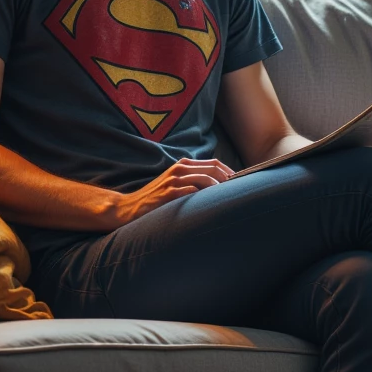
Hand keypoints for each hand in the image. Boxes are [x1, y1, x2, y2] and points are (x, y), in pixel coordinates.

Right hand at [104, 158, 234, 227]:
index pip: (214, 163)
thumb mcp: (174, 183)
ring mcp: (174, 180)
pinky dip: (206, 197)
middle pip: (213, 168)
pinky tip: (212, 205)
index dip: (230, 172)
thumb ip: (192, 180)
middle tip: (239, 190)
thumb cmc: (156, 198)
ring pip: (206, 179)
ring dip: (221, 188)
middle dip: (230, 179)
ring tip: (229, 198)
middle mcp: (180, 169)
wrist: (130, 207)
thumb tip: (218, 186)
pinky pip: (193, 191)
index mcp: (183, 164)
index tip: (241, 182)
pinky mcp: (170, 193)